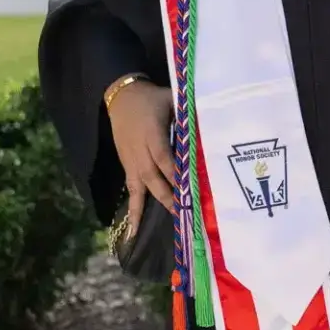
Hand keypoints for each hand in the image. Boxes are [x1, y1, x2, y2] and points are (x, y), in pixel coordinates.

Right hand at [105, 78, 174, 231]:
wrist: (121, 97)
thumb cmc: (151, 98)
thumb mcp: (170, 99)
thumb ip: (186, 115)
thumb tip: (208, 127)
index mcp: (152, 133)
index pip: (164, 157)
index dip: (175, 173)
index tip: (189, 187)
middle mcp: (140, 151)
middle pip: (154, 176)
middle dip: (169, 195)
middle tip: (184, 211)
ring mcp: (132, 161)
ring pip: (142, 186)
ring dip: (156, 204)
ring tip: (171, 220)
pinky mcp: (128, 167)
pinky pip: (131, 191)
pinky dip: (133, 211)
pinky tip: (133, 232)